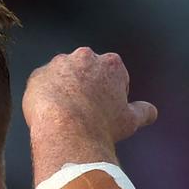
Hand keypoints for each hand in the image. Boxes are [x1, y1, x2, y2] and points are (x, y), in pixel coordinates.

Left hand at [22, 48, 156, 162]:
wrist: (67, 131)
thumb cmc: (101, 127)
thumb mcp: (129, 121)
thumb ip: (143, 112)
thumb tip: (151, 112)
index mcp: (111, 64)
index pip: (112, 75)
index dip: (108, 95)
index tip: (102, 111)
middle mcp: (85, 57)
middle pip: (86, 72)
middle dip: (85, 87)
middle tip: (83, 112)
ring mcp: (59, 64)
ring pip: (62, 76)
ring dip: (63, 89)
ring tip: (64, 114)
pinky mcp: (38, 75)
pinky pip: (42, 85)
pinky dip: (44, 96)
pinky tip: (49, 113)